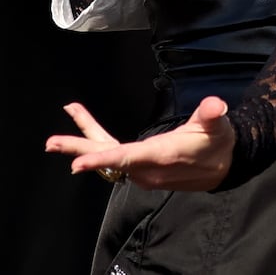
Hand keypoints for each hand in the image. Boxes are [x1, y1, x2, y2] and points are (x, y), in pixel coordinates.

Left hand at [45, 96, 234, 191]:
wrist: (224, 166)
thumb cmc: (218, 143)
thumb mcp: (217, 127)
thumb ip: (212, 115)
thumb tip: (215, 105)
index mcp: (161, 156)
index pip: (127, 158)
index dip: (101, 160)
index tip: (76, 164)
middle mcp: (147, 168)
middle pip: (108, 158)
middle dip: (79, 150)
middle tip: (51, 143)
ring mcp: (143, 170)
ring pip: (109, 155)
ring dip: (85, 140)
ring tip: (65, 121)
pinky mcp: (143, 167)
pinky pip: (115, 155)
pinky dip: (98, 144)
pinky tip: (86, 129)